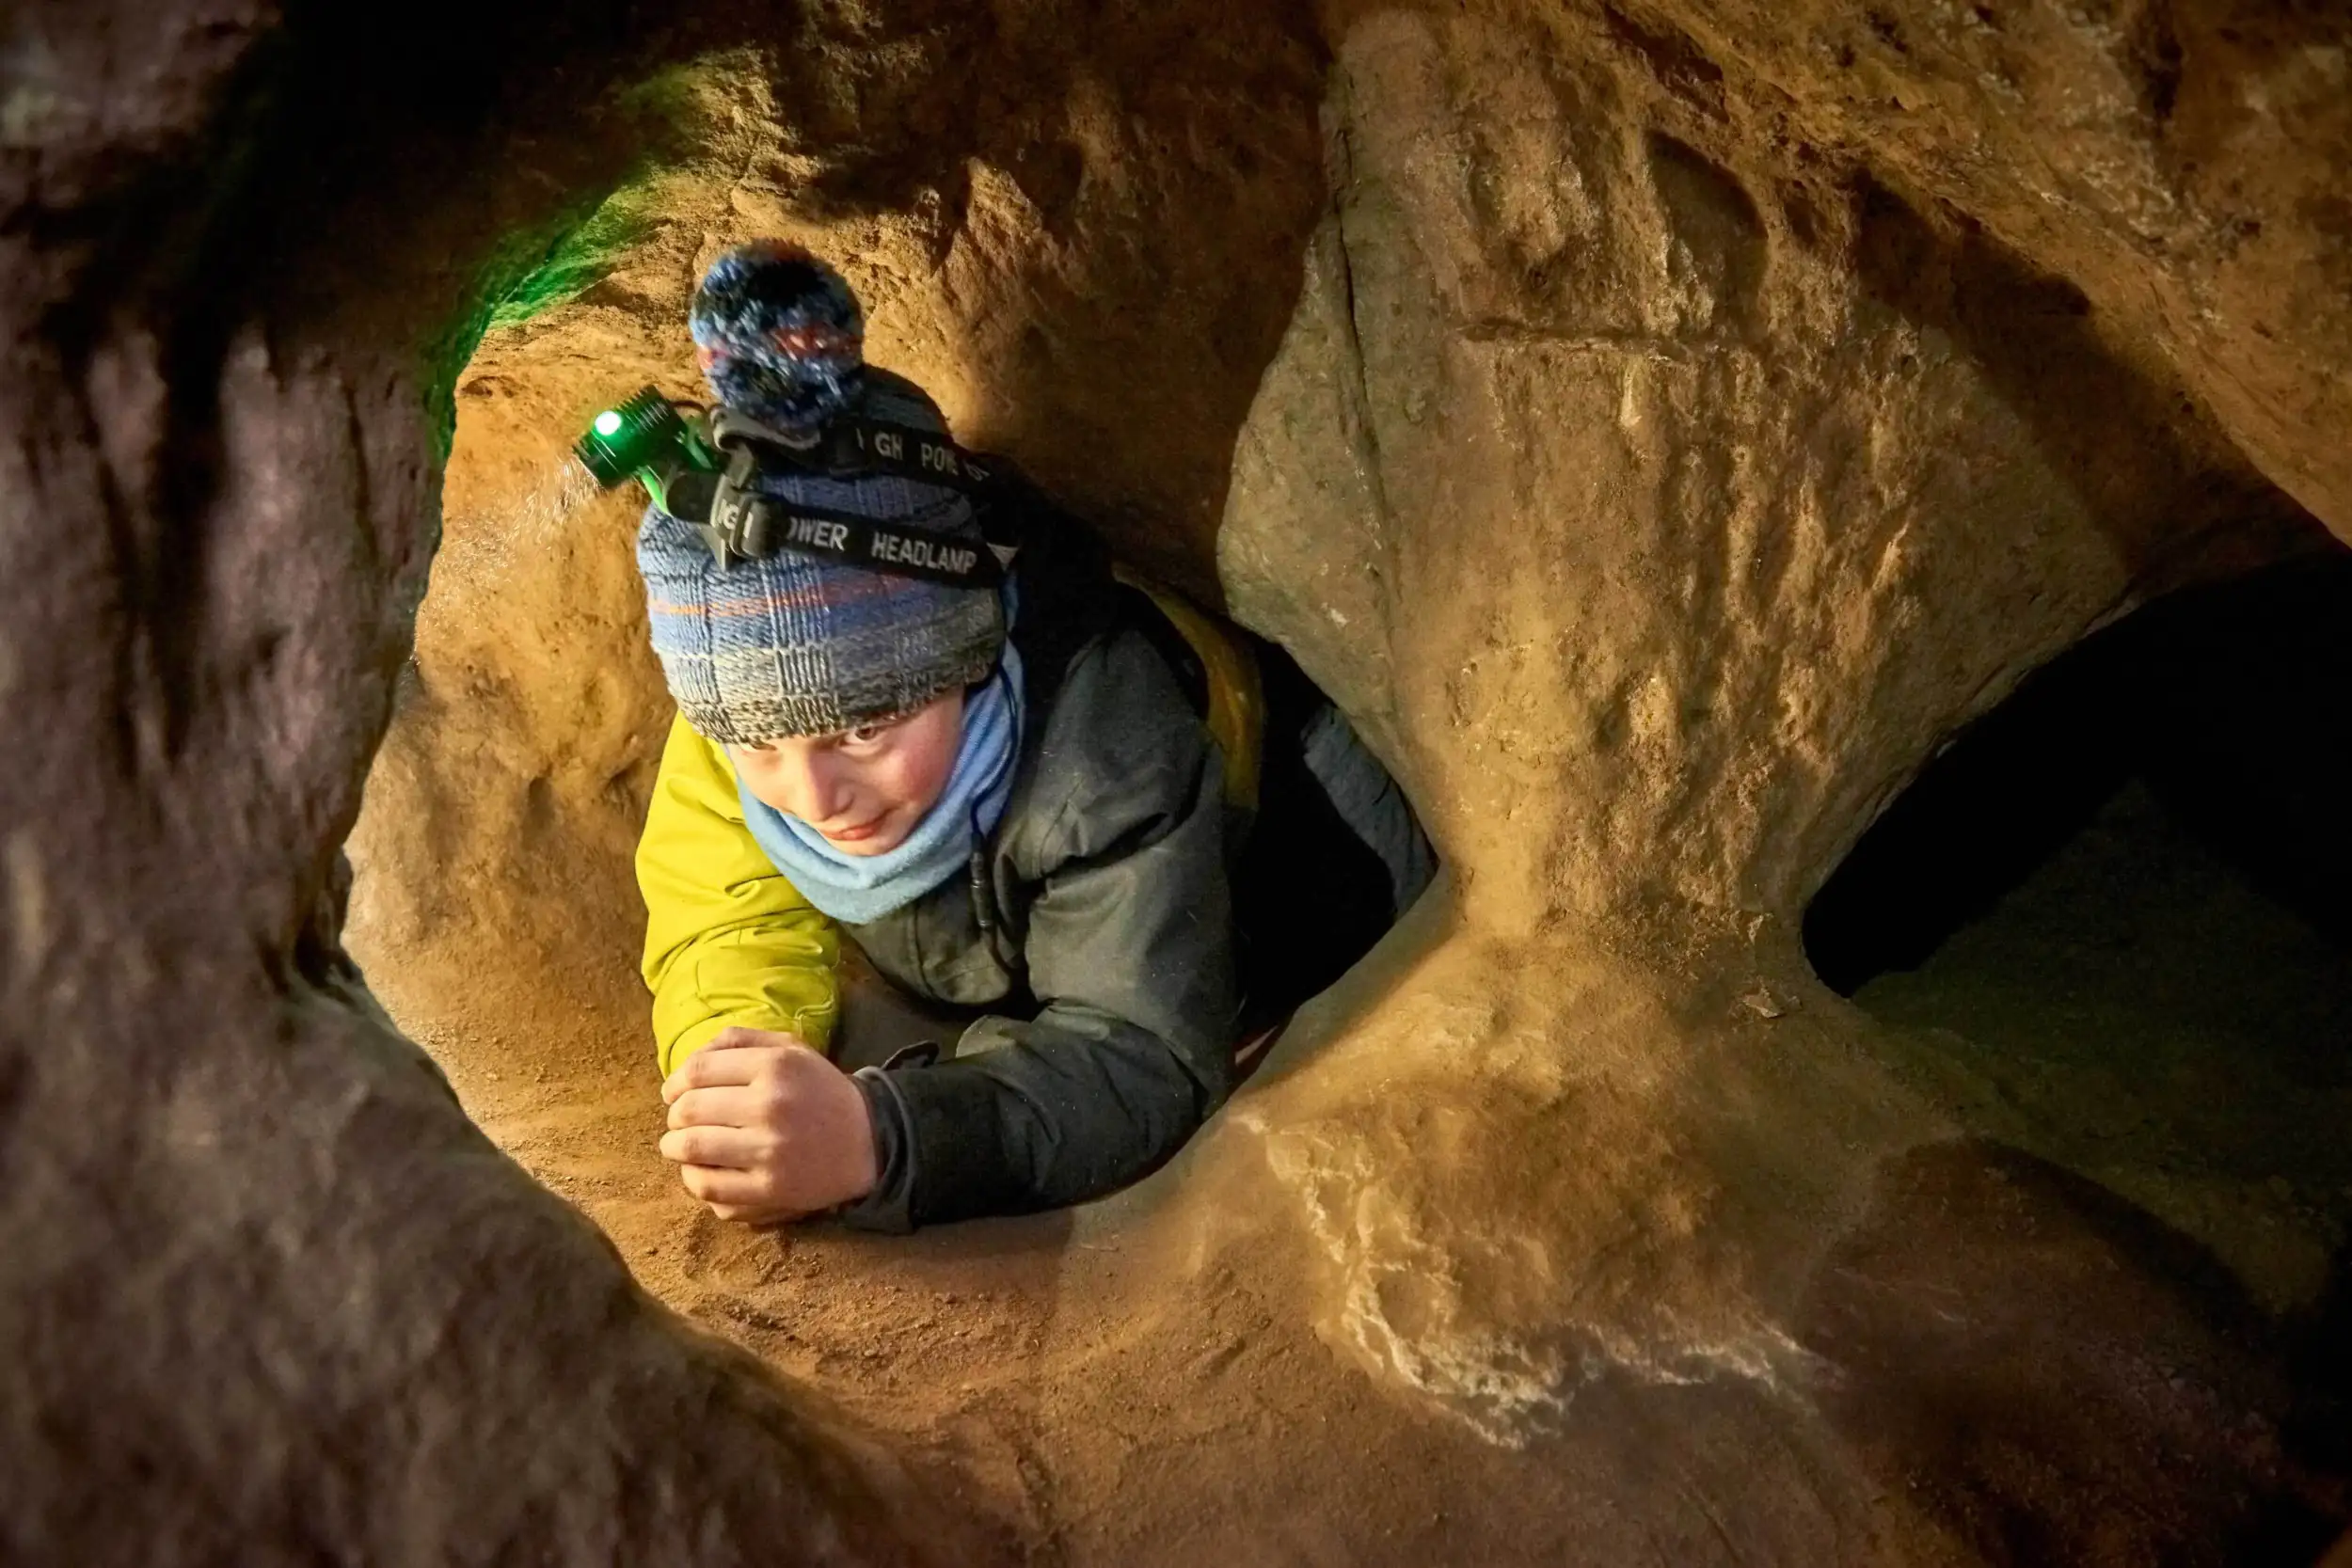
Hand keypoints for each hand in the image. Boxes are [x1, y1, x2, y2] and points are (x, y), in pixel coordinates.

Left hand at [658, 1027, 877, 1224]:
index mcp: (774, 1066)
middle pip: (688, 1110)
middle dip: (674, 1116)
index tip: (673, 1092)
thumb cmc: (820, 1090)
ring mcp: (769, 1151)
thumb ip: (739, 1041)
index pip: (697, 1071)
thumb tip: (685, 1064)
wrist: (868, 1141)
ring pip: (691, 1148)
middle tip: (680, 1121)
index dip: (675, 1082)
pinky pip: (709, 1187)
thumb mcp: (790, 1048)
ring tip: (680, 1145)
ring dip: (674, 1147)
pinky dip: (693, 1179)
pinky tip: (699, 1171)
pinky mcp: (769, 1189)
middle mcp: (770, 1106)